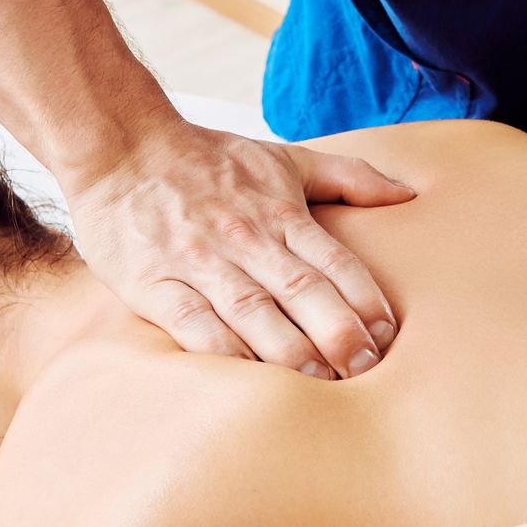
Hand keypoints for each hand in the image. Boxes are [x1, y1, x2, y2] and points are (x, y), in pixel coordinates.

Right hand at [63, 120, 415, 376]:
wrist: (118, 144)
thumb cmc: (206, 160)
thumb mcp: (282, 158)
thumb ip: (347, 177)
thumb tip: (408, 194)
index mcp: (279, 213)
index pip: (334, 260)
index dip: (365, 298)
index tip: (389, 334)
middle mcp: (245, 239)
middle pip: (302, 288)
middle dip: (338, 331)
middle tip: (366, 368)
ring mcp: (199, 262)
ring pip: (252, 311)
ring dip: (290, 349)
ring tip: (320, 382)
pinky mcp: (155, 283)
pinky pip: (192, 324)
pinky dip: (221, 351)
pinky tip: (246, 379)